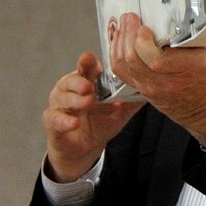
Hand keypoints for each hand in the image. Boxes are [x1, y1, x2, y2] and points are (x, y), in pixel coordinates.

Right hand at [43, 51, 144, 181]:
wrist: (84, 148)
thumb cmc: (100, 122)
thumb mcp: (120, 111)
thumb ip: (132, 100)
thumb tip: (153, 88)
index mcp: (87, 81)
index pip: (87, 68)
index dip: (87, 62)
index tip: (89, 57)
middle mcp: (70, 89)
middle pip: (71, 80)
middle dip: (80, 82)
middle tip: (89, 86)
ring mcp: (59, 104)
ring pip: (62, 98)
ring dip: (74, 100)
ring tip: (87, 102)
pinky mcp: (52, 121)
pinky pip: (55, 119)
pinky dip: (64, 120)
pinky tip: (74, 123)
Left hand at [109, 13, 205, 147]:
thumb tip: (194, 10)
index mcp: (190, 69)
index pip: (156, 60)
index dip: (143, 42)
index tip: (144, 27)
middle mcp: (168, 81)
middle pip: (134, 60)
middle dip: (128, 35)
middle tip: (130, 18)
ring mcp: (153, 88)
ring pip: (124, 67)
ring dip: (120, 43)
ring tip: (124, 27)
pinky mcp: (145, 91)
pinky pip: (123, 74)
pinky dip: (117, 56)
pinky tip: (120, 43)